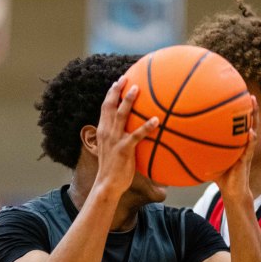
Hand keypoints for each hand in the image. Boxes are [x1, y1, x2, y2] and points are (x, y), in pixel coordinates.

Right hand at [93, 77, 157, 196]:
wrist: (107, 184)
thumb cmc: (113, 169)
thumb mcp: (113, 150)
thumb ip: (120, 138)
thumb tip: (134, 132)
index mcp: (103, 131)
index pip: (105, 108)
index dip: (110, 93)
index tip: (117, 82)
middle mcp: (107, 132)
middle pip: (110, 106)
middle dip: (117, 90)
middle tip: (126, 78)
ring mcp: (114, 140)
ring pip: (121, 115)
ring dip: (128, 101)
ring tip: (137, 89)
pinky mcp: (123, 149)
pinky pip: (136, 135)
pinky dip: (146, 127)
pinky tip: (157, 120)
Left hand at [205, 96, 257, 202]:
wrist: (232, 192)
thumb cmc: (220, 176)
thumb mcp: (207, 161)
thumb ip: (197, 153)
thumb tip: (177, 146)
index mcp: (235, 141)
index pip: (238, 123)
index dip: (238, 111)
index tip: (235, 95)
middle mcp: (242, 143)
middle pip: (248, 121)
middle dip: (250, 107)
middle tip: (248, 94)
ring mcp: (247, 150)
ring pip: (253, 129)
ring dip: (254, 116)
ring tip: (253, 102)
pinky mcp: (247, 159)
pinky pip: (250, 147)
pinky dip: (252, 140)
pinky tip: (251, 132)